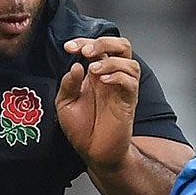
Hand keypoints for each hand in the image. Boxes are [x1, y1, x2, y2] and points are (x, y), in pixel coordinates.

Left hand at [56, 36, 140, 172]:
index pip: (96, 47)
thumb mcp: (65, 104)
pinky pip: (130, 80)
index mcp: (95, 74)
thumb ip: (68, 84)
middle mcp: (110, 77)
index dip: (83, 41)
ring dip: (110, 60)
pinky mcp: (128, 101)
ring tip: (93, 70)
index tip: (68, 47)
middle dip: (103, 42)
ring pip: (129, 61)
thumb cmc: (81, 129)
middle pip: (120, 45)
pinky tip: (103, 81)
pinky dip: (117, 75)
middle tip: (86, 51)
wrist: (93, 153)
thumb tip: (76, 65)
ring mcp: (121, 88)